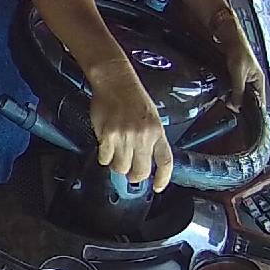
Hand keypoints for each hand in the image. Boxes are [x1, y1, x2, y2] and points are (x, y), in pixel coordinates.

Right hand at [88, 60, 173, 191]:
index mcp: (157, 132)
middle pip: (140, 171)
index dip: (162, 178)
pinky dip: (104, 156)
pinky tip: (105, 146)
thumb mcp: (151, 118)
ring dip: (117, 165)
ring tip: (115, 154)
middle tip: (128, 172)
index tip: (157, 187)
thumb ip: (149, 138)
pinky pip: (105, 158)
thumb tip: (142, 160)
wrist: (116, 82)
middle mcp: (143, 137)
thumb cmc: (133, 98)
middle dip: (133, 176)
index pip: (165, 162)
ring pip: (120, 167)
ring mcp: (125, 137)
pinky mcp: (107, 136)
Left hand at [224, 41, 264, 111]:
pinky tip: (222, 95)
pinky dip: (228, 92)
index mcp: (259, 80)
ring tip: (226, 104)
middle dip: (240, 104)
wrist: (229, 39)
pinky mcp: (234, 75)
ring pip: (239, 93)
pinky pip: (232, 87)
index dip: (254, 110)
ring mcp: (243, 78)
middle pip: (248, 98)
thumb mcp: (239, 75)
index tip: (247, 119)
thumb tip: (236, 107)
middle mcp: (253, 81)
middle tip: (232, 112)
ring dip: (233, 98)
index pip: (260, 100)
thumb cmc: (239, 53)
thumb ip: (238, 91)